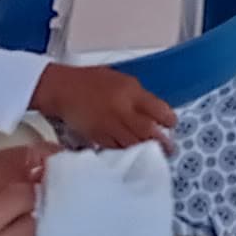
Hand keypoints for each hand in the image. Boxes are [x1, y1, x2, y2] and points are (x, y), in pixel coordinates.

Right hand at [30, 62, 179, 150]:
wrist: (62, 89)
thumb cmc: (91, 82)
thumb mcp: (121, 80)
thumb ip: (138, 96)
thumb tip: (155, 112)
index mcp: (130, 92)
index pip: (158, 108)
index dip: (169, 119)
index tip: (172, 124)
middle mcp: (122, 109)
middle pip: (148, 130)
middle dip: (162, 142)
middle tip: (170, 148)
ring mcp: (109, 125)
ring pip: (133, 143)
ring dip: (146, 150)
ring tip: (156, 155)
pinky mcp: (97, 137)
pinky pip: (117, 148)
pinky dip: (127, 152)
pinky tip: (133, 155)